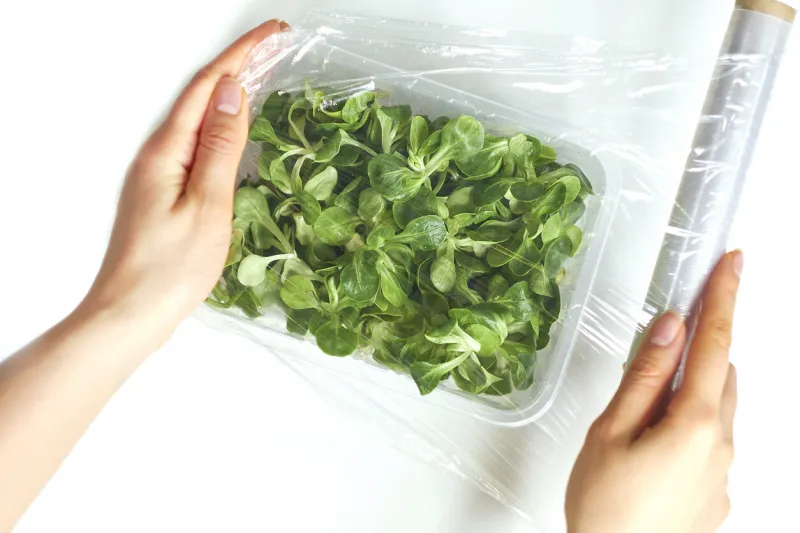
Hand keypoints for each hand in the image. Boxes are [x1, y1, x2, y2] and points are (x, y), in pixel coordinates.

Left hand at [82, 19, 288, 345]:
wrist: (131, 314)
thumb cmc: (170, 268)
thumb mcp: (207, 204)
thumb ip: (221, 147)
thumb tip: (233, 92)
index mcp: (166, 151)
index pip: (207, 87)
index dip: (242, 55)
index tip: (275, 34)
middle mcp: (158, 155)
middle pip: (201, 97)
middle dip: (239, 66)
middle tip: (277, 48)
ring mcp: (159, 174)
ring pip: (200, 121)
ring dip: (232, 94)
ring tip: (265, 77)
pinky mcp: (165, 194)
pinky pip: (197, 146)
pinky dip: (223, 128)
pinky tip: (239, 131)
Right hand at [566, 251, 742, 532]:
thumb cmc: (606, 508)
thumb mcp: (612, 432)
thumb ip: (644, 377)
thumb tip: (669, 330)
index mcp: (696, 424)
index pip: (715, 345)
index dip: (723, 299)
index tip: (733, 265)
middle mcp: (721, 447)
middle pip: (722, 377)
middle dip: (702, 348)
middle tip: (673, 332)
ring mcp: (722, 474)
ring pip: (718, 411)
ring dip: (696, 390)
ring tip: (648, 402)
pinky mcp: (715, 494)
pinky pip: (711, 443)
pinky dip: (691, 426)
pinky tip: (652, 444)